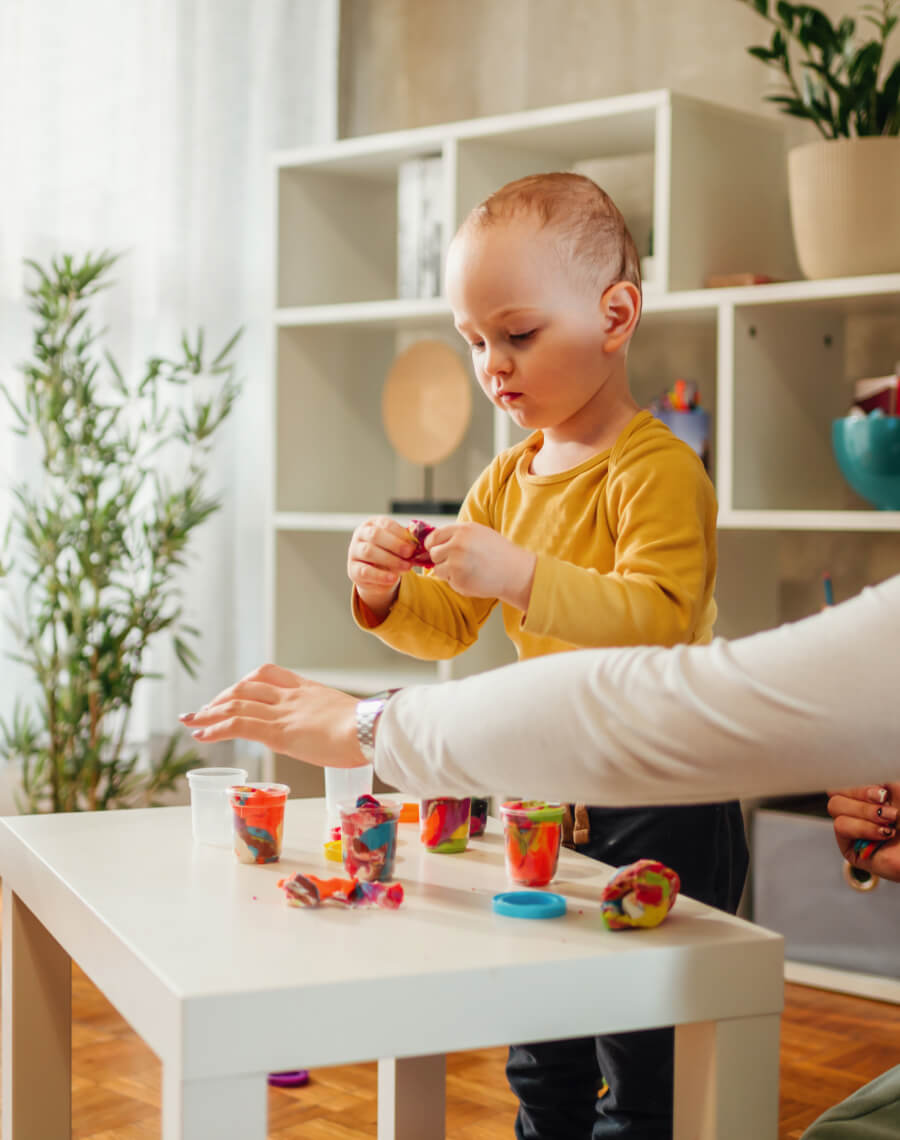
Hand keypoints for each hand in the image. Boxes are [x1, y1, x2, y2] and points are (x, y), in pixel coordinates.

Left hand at [180, 664, 365, 767]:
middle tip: (206, 709)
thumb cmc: (370, 730)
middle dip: (222, 696)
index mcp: (309, 690)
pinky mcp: (277, 732)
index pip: (270, 675)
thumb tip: (345, 738)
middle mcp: (291, 697)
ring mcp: (283, 713)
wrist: (371, 729)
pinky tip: (200, 734)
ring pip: (236, 703)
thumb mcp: (349, 719)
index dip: (247, 682)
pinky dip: (215, 727)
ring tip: (192, 721)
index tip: (234, 693)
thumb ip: (338, 723)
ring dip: (209, 711)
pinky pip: (238, 724)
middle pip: (247, 686)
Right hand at [347, 516, 416, 618]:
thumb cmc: (390, 555)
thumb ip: (406, 542)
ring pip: (369, 552)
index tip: (413, 544)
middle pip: (375, 535)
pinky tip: (392, 578)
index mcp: (373, 524)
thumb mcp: (398, 546)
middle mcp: (360, 535)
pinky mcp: (353, 569)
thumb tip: (419, 542)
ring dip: (390, 560)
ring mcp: (354, 552)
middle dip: (395, 544)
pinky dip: (380, 575)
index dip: (400, 533)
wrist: (378, 576)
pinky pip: (365, 571)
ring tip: (406, 567)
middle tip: (409, 553)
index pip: (385, 524)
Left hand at [426, 522, 535, 608]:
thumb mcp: (479, 533)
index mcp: (463, 530)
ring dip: (448, 572)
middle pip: (434, 553)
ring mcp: (456, 563)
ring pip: (437, 569)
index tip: (436, 550)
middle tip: (458, 563)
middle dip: (442, 559)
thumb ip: (458, 535)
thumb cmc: (499, 553)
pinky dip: (456, 582)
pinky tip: (472, 579)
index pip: (435, 536)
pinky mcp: (458, 579)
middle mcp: (457, 544)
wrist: (514, 572)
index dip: (433, 545)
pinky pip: (448, 581)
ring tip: (467, 571)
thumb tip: (433, 542)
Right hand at [827, 783, 899, 883]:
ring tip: (890, 821)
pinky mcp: (851, 850)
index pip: (845, 782)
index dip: (857, 782)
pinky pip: (841, 828)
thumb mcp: (896, 789)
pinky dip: (863, 827)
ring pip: (835, 807)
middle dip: (861, 795)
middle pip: (837, 791)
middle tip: (887, 805)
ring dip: (865, 812)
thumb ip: (872, 778)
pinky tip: (884, 833)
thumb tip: (842, 780)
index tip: (882, 789)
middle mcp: (861, 814)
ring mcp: (855, 831)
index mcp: (870, 799)